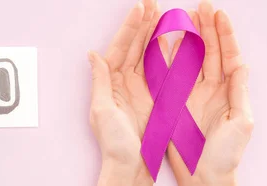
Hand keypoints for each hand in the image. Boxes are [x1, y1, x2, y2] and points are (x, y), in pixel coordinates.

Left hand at [87, 0, 160, 184]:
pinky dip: (168, 55)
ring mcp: (142, 89)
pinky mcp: (156, 98)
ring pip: (149, 55)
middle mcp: (125, 82)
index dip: (130, 28)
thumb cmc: (114, 143)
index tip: (140, 9)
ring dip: (155, 34)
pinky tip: (173, 40)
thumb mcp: (102, 111)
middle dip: (144, 25)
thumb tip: (93, 55)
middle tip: (153, 4)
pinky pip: (163, 71)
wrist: (131, 167)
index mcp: (111, 82)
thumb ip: (100, 81)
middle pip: (135, 46)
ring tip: (163, 15)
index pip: (121, 48)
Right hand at [165, 1, 253, 185]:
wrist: (203, 175)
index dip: (223, 34)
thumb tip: (241, 66)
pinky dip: (169, 60)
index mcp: (228, 91)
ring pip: (189, 60)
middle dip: (205, 29)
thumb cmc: (226, 154)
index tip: (218, 15)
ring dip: (188, 38)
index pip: (227, 56)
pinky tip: (168, 44)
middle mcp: (210, 89)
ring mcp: (191, 94)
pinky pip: (171, 76)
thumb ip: (239, 93)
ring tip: (184, 17)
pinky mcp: (174, 103)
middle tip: (201, 7)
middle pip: (208, 52)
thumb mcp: (241, 122)